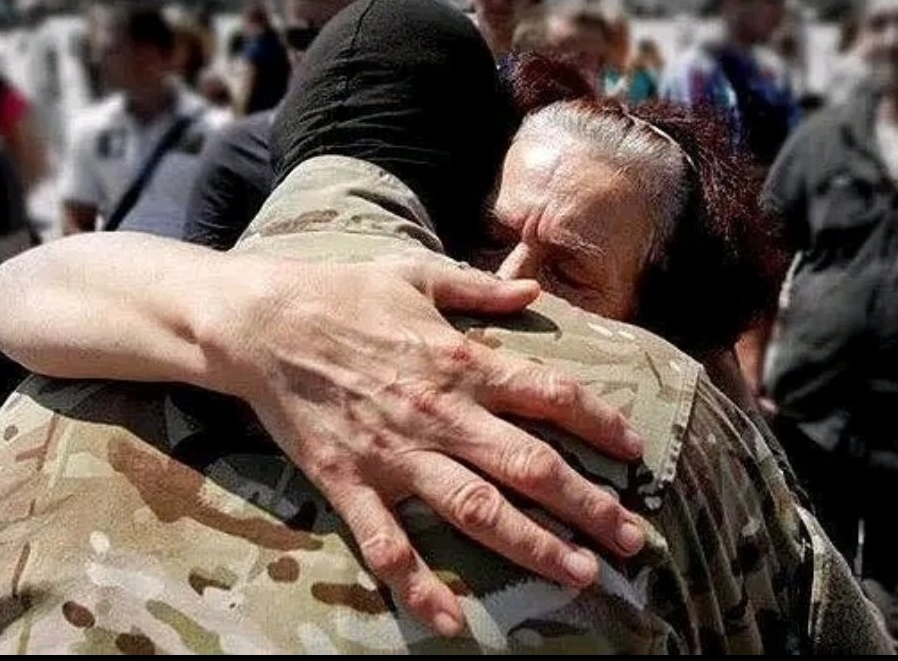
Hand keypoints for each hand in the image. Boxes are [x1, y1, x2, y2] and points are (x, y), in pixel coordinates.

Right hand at [203, 255, 645, 635]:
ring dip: (531, 546)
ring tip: (579, 576)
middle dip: (588, 504)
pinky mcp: (349, 484)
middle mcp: (439, 415)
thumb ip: (480, 288)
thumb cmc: (343, 292)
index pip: (549, 394)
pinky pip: (387, 544)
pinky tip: (452, 623)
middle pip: (528, 465)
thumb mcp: (416, 274)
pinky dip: (417, 586)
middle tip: (634, 540)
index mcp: (461, 361)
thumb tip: (534, 292)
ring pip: (475, 510)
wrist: (262, 322)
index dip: (599, 422)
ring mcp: (394, 455)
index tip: (636, 449)